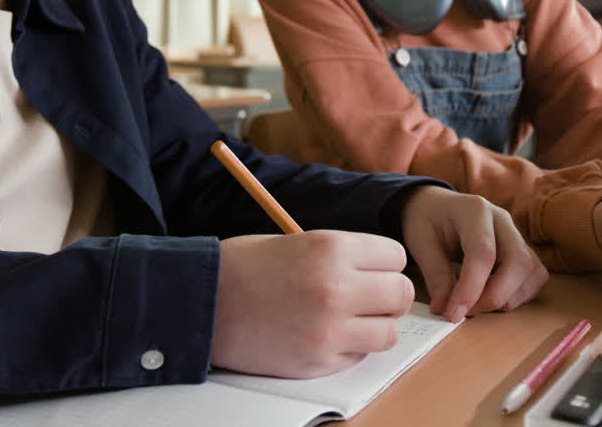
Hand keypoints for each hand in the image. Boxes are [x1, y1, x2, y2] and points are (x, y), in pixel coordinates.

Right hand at [212, 230, 413, 377]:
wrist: (201, 303)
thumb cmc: (244, 267)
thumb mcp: (297, 241)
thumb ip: (340, 256)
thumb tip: (378, 272)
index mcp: (331, 248)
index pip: (395, 257)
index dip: (384, 265)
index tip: (371, 271)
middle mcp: (336, 287)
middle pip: (401, 295)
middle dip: (387, 296)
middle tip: (367, 298)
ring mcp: (329, 328)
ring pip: (389, 333)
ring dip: (374, 327)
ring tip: (349, 320)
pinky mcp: (318, 361)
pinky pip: (359, 356)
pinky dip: (350, 349)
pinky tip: (325, 336)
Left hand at [400, 186, 548, 321]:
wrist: (438, 207)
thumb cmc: (428, 221)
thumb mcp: (421, 243)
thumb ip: (435, 275)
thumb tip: (444, 310)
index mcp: (474, 211)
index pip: (483, 253)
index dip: (471, 288)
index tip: (454, 314)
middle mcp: (502, 220)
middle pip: (518, 261)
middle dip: (495, 296)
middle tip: (467, 312)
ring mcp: (517, 234)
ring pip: (532, 271)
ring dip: (508, 298)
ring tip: (476, 305)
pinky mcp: (524, 250)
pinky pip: (535, 277)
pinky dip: (517, 295)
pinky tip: (491, 296)